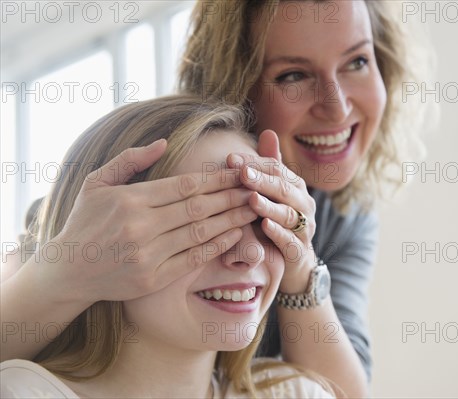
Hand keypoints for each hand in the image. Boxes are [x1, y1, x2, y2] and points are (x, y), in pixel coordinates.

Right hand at [46, 139, 256, 302]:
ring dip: (231, 219)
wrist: (67, 271)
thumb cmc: (84, 222)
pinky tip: (235, 234)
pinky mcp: (152, 279)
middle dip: (231, 196)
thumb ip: (130, 160)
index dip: (216, 179)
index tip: (239, 172)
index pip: (184, 185)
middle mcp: (140, 226)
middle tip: (256, 187)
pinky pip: (193, 259)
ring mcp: (147, 255)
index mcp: (130, 199)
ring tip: (253, 208)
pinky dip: (217, 246)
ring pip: (200, 233)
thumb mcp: (97, 183)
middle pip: (198, 207)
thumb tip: (164, 142)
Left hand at [226, 131, 316, 292]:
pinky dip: (278, 233)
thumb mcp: (273, 191)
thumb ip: (269, 165)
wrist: (294, 260)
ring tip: (252, 199)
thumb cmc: (277, 219)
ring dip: (269, 206)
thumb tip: (268, 131)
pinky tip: (264, 226)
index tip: (231, 159)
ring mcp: (304, 228)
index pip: (277, 169)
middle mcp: (303, 204)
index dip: (255, 164)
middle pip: (284, 189)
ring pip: (288, 214)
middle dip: (262, 181)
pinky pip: (290, 240)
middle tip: (241, 174)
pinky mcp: (299, 250)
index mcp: (295, 186)